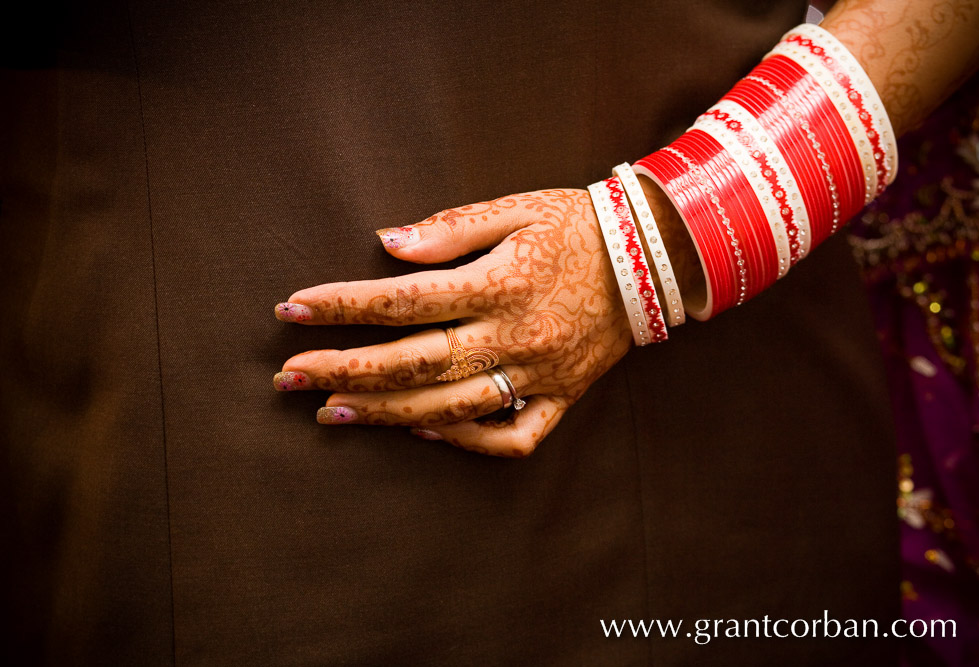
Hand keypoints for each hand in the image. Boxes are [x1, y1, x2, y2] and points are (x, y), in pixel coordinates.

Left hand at [273, 189, 632, 456]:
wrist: (653, 257)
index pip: (403, 301)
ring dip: (384, 413)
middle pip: (414, 364)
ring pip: (449, 408)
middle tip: (289, 377)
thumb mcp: (517, 208)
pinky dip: (464, 442)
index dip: (342, 306)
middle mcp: (513, 336)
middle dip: (344, 371)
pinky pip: (511, 438)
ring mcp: (538, 375)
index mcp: (499, 284)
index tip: (292, 308)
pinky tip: (420, 431)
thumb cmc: (578, 224)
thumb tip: (386, 244)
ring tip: (331, 413)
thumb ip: (450, 229)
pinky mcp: (561, 397)